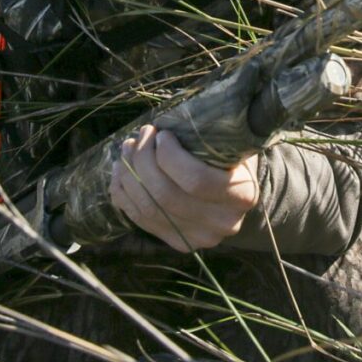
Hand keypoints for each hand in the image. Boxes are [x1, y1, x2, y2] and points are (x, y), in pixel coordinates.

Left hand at [110, 125, 259, 252]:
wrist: (236, 196)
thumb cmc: (232, 159)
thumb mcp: (232, 143)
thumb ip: (211, 135)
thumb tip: (170, 118)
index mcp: (242, 195)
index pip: (195, 180)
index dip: (169, 156)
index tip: (161, 134)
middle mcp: (222, 222)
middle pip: (166, 194)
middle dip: (143, 160)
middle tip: (139, 136)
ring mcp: (198, 237)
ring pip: (148, 208)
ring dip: (129, 175)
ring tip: (127, 149)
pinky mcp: (177, 242)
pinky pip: (140, 219)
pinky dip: (123, 194)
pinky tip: (120, 172)